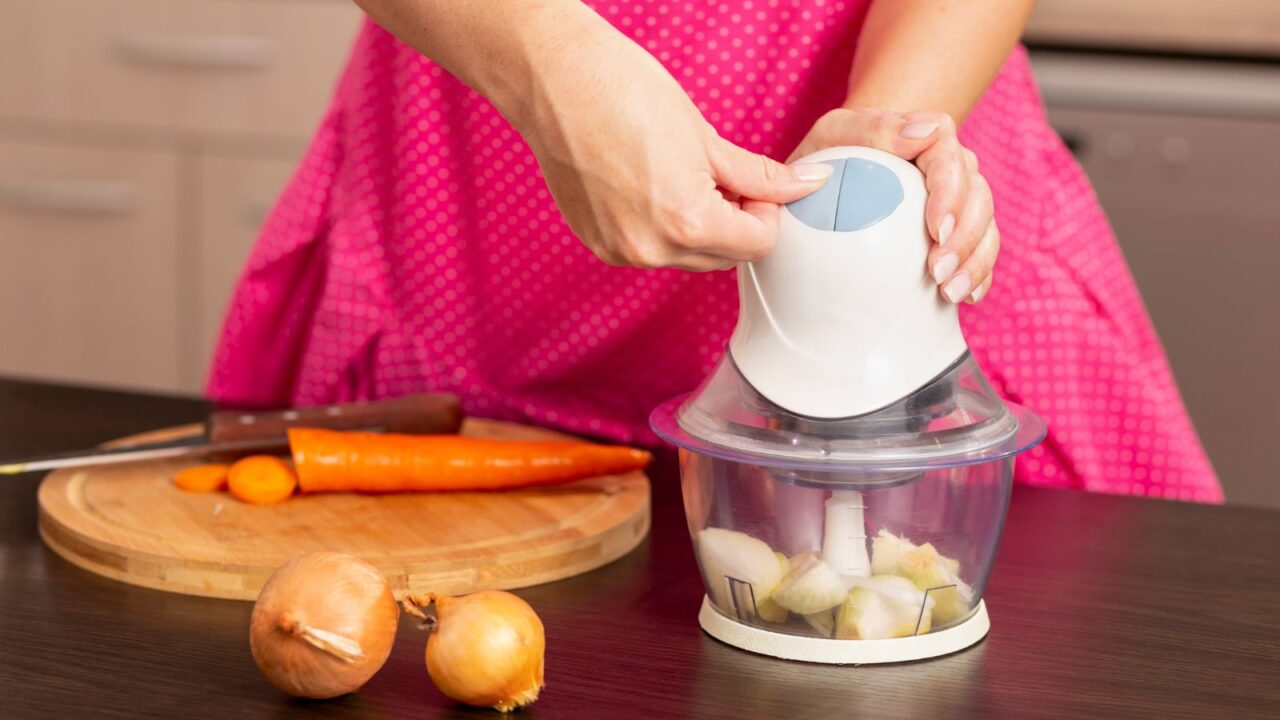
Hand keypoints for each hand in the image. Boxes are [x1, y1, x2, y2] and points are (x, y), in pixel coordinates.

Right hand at [507, 15, 831, 270]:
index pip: (758, 245)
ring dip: (698, 228)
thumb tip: (805, 187)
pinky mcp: (597, 243)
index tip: (754, 185)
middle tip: (720, 176)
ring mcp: (619, 251)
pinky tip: (647, 184)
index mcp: (688, 222)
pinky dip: (661, 228)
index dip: (765, 212)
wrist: (556, 80)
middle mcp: (652, 249)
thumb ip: (759, 176)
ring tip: (679, 175)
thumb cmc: (627, 93)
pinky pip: (649, 249)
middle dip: (734, 224)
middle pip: (724, 258)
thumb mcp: (707, 137)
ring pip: (686, 257)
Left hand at [791, 108, 997, 302]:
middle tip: (939, 272)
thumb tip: (920, 133)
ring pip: (986, 226)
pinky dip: (979, 274)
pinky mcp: (959, 229)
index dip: (951, 194)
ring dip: (974, 262)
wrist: (836, 173)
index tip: (936, 230)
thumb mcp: (835, 132)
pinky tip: (966, 297)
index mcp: (928, 138)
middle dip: (965, 238)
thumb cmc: (832, 151)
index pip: (951, 158)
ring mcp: (960, 199)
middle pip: (977, 197)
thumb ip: (873, 127)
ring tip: (951, 292)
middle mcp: (953, 167)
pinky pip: (982, 250)